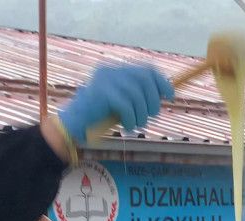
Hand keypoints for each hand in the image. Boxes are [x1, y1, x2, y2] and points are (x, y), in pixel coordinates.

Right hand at [59, 64, 174, 141]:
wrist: (74, 126)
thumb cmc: (100, 117)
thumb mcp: (123, 103)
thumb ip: (139, 96)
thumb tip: (167, 93)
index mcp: (116, 71)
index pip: (146, 69)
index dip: (161, 81)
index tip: (170, 95)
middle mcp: (110, 72)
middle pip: (144, 79)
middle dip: (153, 100)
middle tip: (150, 116)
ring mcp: (104, 81)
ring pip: (136, 95)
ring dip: (142, 114)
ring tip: (136, 125)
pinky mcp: (101, 93)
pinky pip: (126, 105)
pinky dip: (130, 119)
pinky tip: (126, 127)